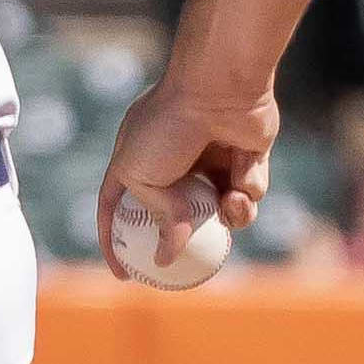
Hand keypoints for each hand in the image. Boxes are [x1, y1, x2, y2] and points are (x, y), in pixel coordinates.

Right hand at [96, 72, 274, 281]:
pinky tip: (246, 168)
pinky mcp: (245, 158)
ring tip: (231, 205)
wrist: (218, 90)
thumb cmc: (169, 126)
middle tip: (197, 261)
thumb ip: (156, 217)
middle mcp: (173, 163)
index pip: (116, 208)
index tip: (122, 273)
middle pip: (176, 215)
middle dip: (189, 237)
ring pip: (220, 211)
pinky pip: (249, 192)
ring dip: (229, 215)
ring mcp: (210, 162)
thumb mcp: (141, 175)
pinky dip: (249, 188)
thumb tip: (168, 257)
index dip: (114, 241)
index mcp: (136, 161)